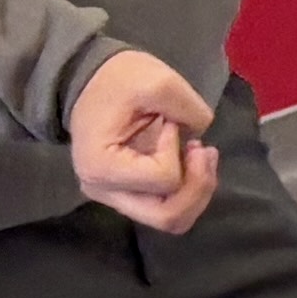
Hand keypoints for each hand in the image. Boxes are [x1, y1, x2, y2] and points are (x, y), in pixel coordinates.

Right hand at [67, 50, 217, 231]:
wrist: (93, 81)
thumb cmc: (118, 80)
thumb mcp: (158, 81)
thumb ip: (190, 109)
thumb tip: (202, 134)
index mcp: (101, 165)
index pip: (163, 179)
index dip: (177, 151)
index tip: (169, 124)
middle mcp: (104, 190)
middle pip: (168, 217)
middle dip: (199, 187)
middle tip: (203, 151)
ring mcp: (116, 195)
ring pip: (171, 218)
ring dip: (197, 190)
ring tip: (202, 155)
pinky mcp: (130, 192)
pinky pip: (169, 206)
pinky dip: (189, 189)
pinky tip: (194, 160)